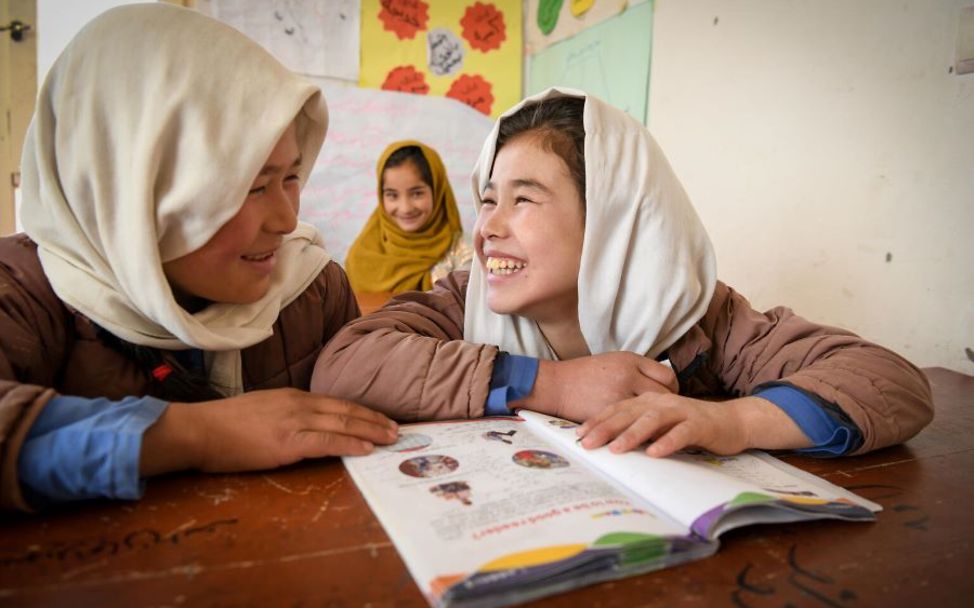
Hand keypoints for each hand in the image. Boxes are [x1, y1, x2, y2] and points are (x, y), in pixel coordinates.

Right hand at [141, 388, 397, 475]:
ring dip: (371, 430)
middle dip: (375, 419)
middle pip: (346, 409)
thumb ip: (287, 415)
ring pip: (342, 423)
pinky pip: (326, 441)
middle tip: (397, 428)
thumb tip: (306, 426)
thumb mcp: (262, 410)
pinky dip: (350, 443)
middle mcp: (298, 404)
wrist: (199, 429)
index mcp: (292, 397)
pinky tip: (367, 448)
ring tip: (391, 438)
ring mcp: (293, 421)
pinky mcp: (287, 441)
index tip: (380, 418)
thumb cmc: (224, 426)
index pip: (336, 402)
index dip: (362, 411)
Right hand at [513, 352, 677, 421]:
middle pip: (665, 395)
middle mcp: (629, 375)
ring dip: (657, 424)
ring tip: (659, 431)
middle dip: (668, 409)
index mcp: (630, 360)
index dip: (672, 389)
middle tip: (667, 418)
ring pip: (652, 413)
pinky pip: (634, 426)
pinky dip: (640, 433)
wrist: (555, 385)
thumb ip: (635, 371)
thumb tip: (656, 386)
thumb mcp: (612, 362)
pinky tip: (641, 438)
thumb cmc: (581, 374)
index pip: (667, 375)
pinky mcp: (610, 413)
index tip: (669, 398)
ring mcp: (619, 394)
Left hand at [576, 395, 811, 457]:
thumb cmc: (690, 426)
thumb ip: (638, 429)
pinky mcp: (699, 424)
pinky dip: (667, 442)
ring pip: (652, 420)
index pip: (618, 409)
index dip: (598, 421)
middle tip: (587, 443)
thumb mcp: (660, 426)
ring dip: (633, 434)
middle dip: (606, 428)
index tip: (578, 435)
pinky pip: (681, 433)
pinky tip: (655, 453)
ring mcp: (681, 411)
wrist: (732, 421)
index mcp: (648, 401)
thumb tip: (608, 444)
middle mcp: (661, 402)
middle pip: (629, 413)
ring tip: (616, 449)